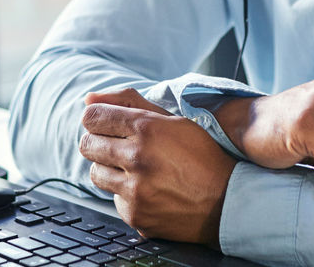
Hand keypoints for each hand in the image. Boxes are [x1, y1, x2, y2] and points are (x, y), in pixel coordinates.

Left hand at [79, 88, 236, 246]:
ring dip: (109, 168)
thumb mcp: (173, 120)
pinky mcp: (133, 215)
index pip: (93, 116)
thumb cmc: (201, 155)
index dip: (96, 117)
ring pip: (95, 173)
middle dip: (99, 141)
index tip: (103, 122)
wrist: (225, 200)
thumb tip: (89, 98)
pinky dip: (125, 194)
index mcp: (147, 128)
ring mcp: (134, 190)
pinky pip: (113, 199)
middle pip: (87, 144)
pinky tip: (148, 190)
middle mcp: (137, 158)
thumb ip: (130, 102)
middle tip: (119, 145)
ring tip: (134, 168)